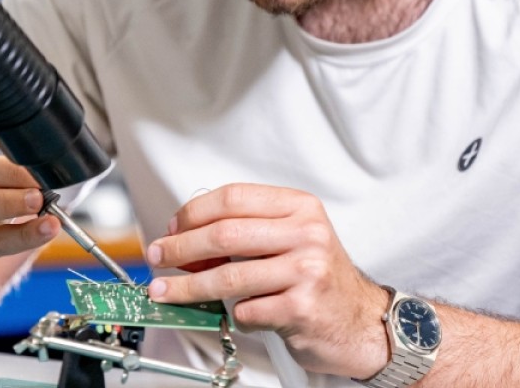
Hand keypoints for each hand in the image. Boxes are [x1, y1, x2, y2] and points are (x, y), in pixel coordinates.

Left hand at [144, 183, 389, 378]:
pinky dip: (233, 315)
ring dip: (188, 287)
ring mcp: (306, 271)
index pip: (234, 197)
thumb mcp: (291, 239)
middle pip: (225, 233)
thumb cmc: (320, 279)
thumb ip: (247, 231)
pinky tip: (238, 314)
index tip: (171, 228)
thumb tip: (185, 237)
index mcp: (300, 207)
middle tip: (158, 257)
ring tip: (166, 291)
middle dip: (180, 247)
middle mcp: (306, 234)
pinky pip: (247, 311)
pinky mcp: (301, 307)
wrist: (360, 321)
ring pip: (228, 276)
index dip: (193, 213)